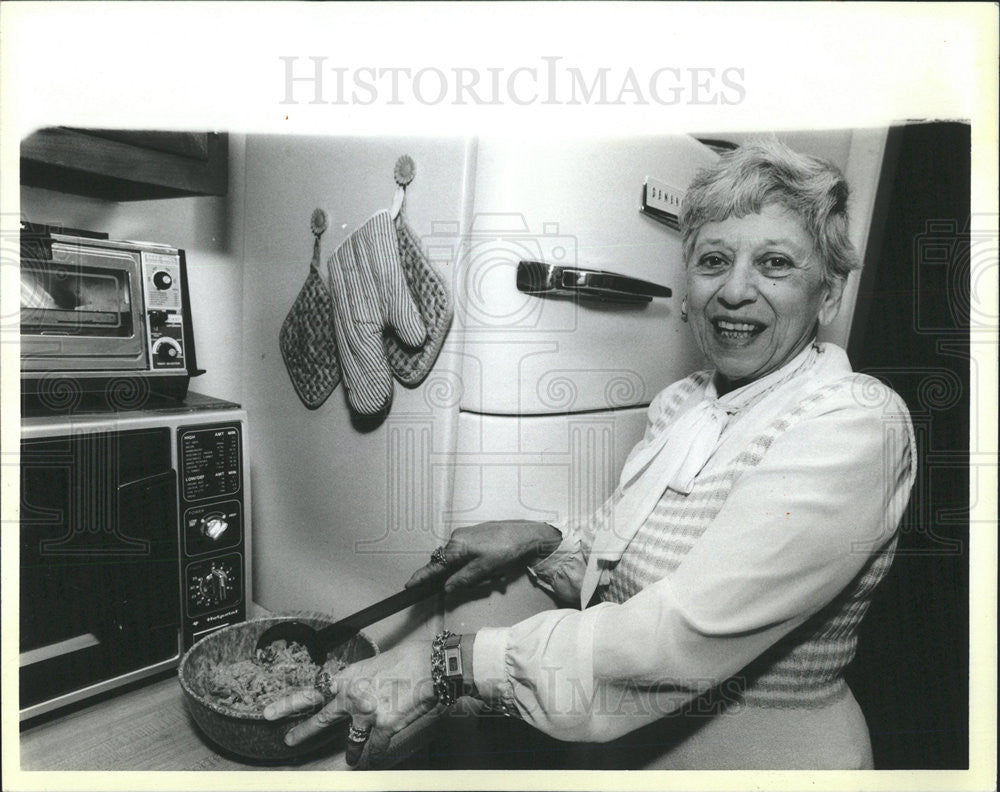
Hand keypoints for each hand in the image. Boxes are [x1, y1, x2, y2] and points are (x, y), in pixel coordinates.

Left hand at [263, 642, 437, 767]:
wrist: (431, 665)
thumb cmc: (407, 660)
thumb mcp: (374, 665)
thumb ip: (358, 681)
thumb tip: (352, 692)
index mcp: (348, 678)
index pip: (312, 693)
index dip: (289, 704)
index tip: (271, 712)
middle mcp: (352, 697)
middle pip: (321, 719)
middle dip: (302, 732)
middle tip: (288, 740)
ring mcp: (367, 714)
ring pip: (351, 742)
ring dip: (351, 752)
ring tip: (350, 758)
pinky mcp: (384, 728)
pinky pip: (375, 749)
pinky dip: (376, 754)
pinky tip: (377, 755)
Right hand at [407, 520, 562, 591]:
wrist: (527, 534)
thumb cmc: (507, 548)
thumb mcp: (485, 568)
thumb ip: (464, 578)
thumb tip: (447, 587)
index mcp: (458, 545)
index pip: (435, 564)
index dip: (422, 576)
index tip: (409, 584)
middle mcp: (458, 538)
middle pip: (448, 563)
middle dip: (458, 576)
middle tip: (481, 580)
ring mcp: (467, 535)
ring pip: (460, 560)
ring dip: (471, 571)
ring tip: (494, 573)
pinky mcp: (476, 536)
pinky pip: (468, 554)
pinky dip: (476, 564)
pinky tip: (494, 567)